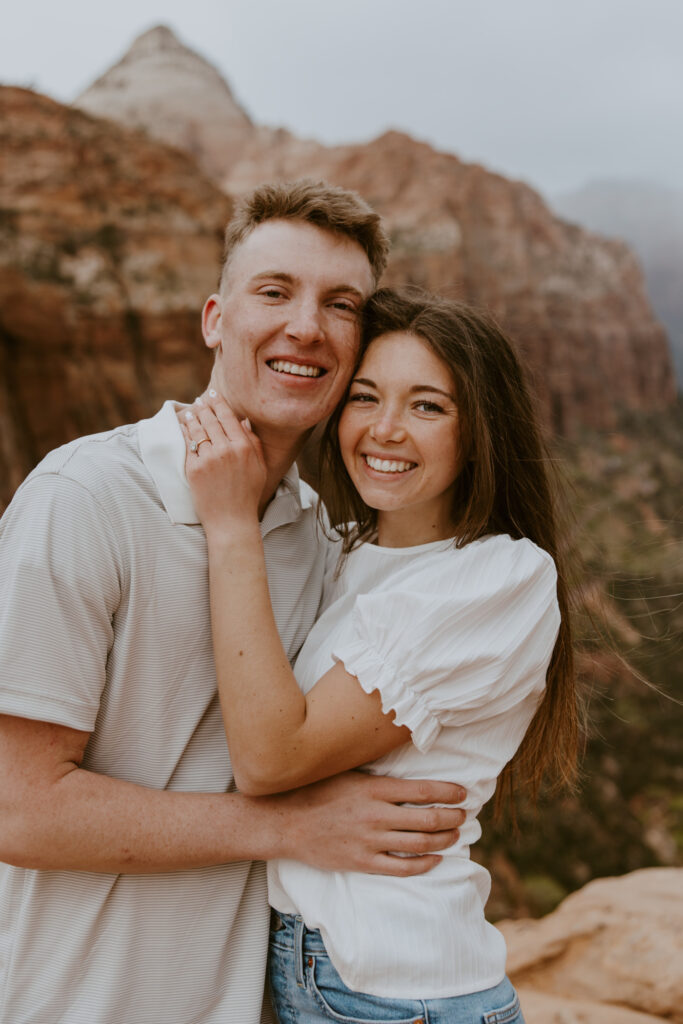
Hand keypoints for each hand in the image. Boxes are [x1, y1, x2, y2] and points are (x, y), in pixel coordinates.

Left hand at [179, 392, 266, 532]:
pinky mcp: (194, 469)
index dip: (219, 403)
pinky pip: (188, 445)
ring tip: (190, 410)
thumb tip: (244, 421)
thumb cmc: (248, 495)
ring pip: (198, 430)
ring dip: (192, 417)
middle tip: (199, 400)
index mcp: (244, 447)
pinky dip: (185, 433)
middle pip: (211, 420)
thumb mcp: (259, 467)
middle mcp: (227, 450)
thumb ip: (254, 443)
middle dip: (203, 407)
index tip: (213, 394)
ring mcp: (209, 459)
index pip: (228, 417)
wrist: (231, 520)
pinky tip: (184, 426)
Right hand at [257, 771, 466, 875]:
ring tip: (455, 835)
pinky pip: (401, 868)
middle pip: (428, 819)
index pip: (423, 790)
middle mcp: (375, 815)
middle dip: (452, 818)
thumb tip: (406, 765)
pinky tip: (434, 858)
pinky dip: (424, 864)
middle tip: (464, 816)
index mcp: (373, 789)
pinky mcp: (362, 862)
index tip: (464, 794)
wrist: (286, 821)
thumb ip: (377, 774)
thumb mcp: (347, 772)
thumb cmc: (316, 791)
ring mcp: (369, 841)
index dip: (449, 793)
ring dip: (444, 840)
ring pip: (420, 845)